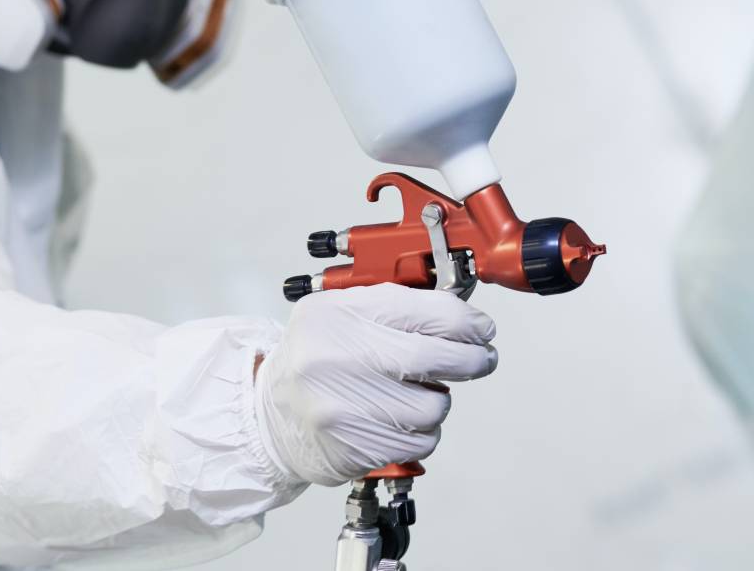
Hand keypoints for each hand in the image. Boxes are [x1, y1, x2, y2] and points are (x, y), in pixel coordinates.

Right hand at [254, 284, 497, 485]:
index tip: (483, 331)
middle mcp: (341, 357)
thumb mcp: (343, 312)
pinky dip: (421, 432)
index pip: (428, 312)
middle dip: (472, 360)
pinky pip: (420, 440)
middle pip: (437, 358)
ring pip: (434, 405)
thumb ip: (398, 307)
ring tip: (413, 393)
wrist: (270, 415)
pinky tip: (398, 420)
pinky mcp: (356, 445)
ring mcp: (347, 405)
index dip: (468, 323)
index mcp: (342, 314)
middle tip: (480, 359)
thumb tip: (463, 317)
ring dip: (437, 401)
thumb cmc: (315, 359)